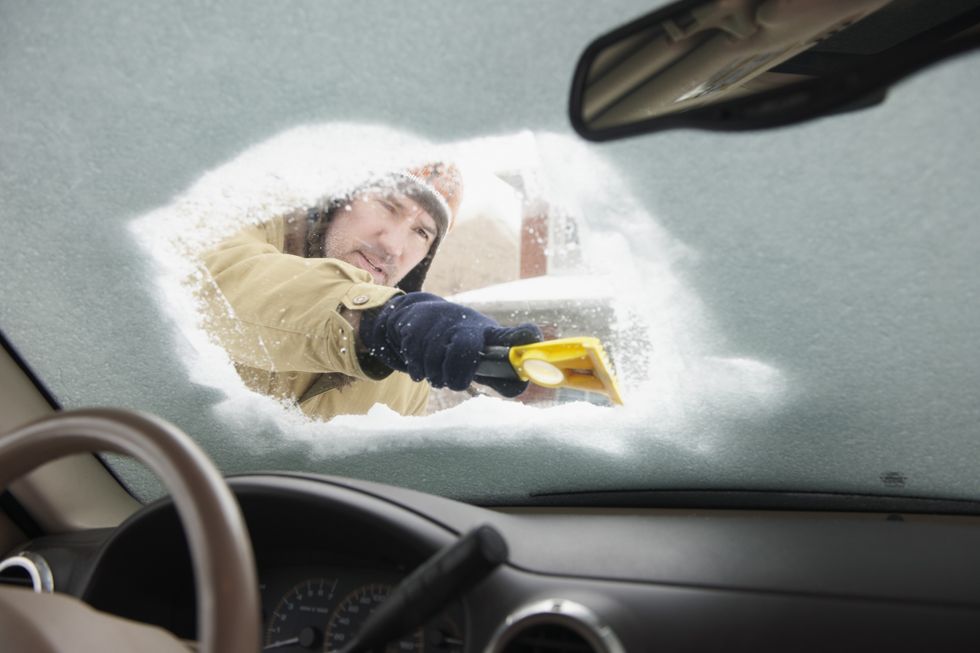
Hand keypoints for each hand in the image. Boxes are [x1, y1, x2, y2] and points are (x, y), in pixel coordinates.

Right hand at [359, 293, 541, 396]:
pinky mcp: (416, 327)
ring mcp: (440, 323)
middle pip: (464, 350)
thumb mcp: (482, 352)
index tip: (532, 339)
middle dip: (457, 375)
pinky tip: (424, 365)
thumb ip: (499, 374)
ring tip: (439, 373)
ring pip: (436, 362)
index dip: (523, 337)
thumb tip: (518, 389)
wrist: (421, 317)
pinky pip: (417, 362)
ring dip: (436, 376)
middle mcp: (466, 324)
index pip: (510, 335)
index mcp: (488, 333)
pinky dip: (420, 371)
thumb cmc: (461, 341)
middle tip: (455, 383)